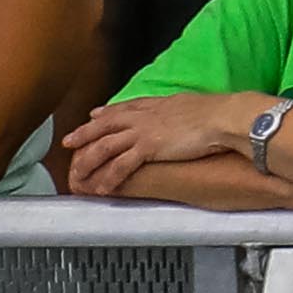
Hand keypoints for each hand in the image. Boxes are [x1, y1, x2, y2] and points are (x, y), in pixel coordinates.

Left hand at [57, 92, 267, 194]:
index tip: (93, 116)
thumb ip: (177, 108)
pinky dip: (108, 177)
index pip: (123, 108)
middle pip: (104, 125)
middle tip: (68, 143)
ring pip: (105, 146)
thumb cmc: (216, 112)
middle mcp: (144, 116)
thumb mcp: (191, 104)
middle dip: (84, 134)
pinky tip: (101, 188)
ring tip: (77, 175)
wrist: (224, 117)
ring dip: (88, 161)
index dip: (105, 113)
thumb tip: (179, 109)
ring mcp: (143, 132)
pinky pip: (120, 165)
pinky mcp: (148, 148)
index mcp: (156, 105)